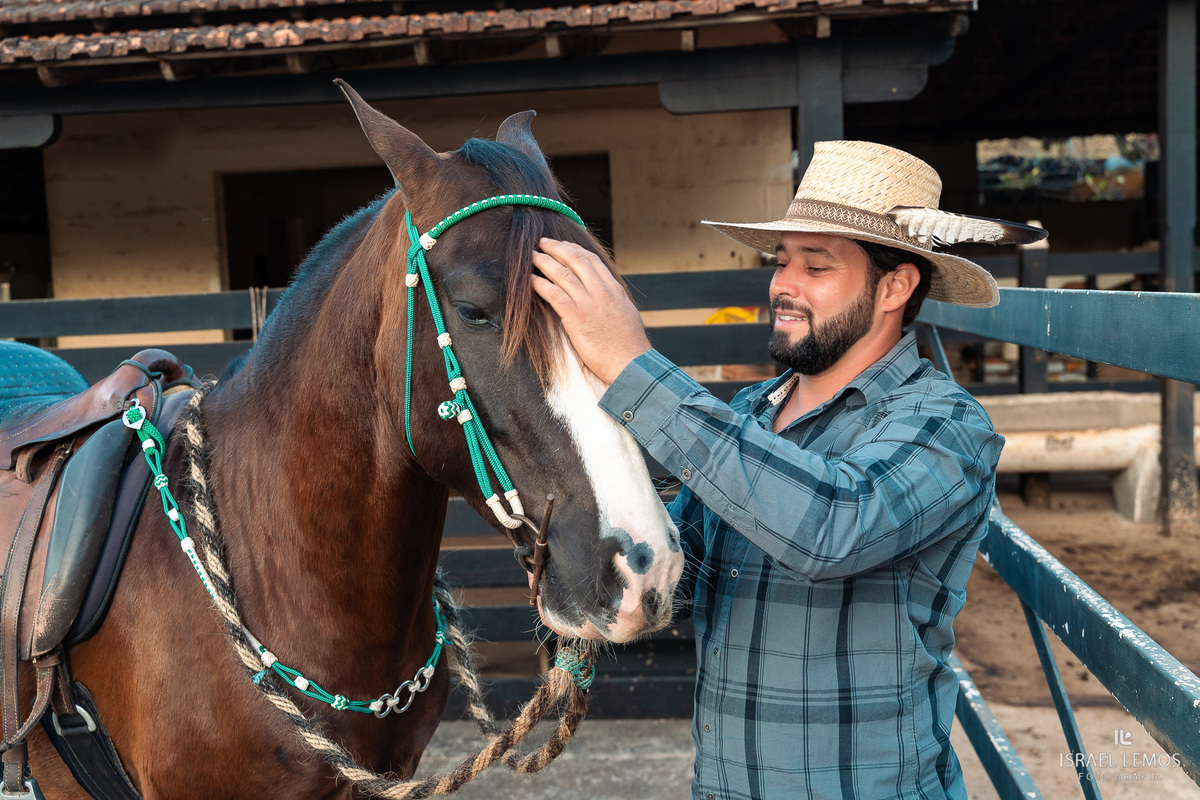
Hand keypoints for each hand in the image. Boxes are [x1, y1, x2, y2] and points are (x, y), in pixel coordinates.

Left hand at [531, 238, 651, 383]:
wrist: (631, 363)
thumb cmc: (629, 346)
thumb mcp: (626, 314)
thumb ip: (614, 301)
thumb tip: (608, 296)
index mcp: (614, 289)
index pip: (592, 260)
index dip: (575, 250)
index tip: (564, 245)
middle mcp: (601, 291)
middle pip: (575, 260)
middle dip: (556, 248)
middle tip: (542, 243)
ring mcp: (588, 303)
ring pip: (562, 274)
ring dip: (544, 262)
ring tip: (532, 256)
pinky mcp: (576, 317)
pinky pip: (554, 294)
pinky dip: (540, 284)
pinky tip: (531, 280)